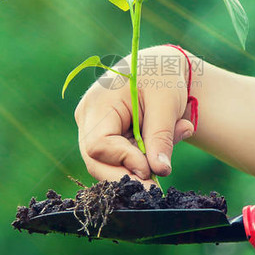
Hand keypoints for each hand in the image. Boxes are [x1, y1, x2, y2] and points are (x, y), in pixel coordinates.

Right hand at [74, 46, 195, 186]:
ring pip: (107, 165)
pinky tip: (159, 153)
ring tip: (165, 157)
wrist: (160, 67)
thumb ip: (161, 136)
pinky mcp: (104, 138)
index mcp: (98, 103)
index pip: (98, 144)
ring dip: (137, 168)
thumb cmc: (162, 76)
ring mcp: (92, 129)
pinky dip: (139, 162)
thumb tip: (160, 171)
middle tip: (154, 187)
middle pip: (95, 161)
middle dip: (126, 175)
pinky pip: (116, 161)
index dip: (122, 160)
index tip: (149, 169)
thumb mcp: (167, 103)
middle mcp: (88, 118)